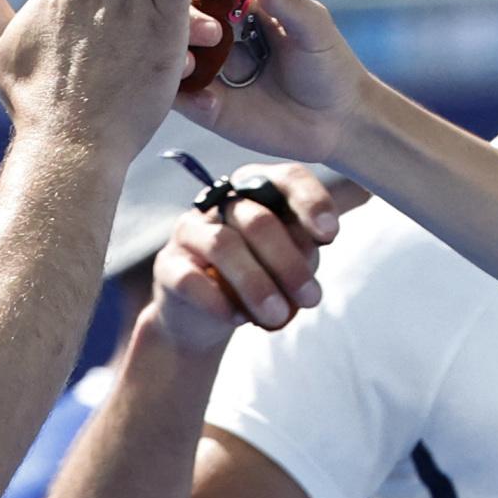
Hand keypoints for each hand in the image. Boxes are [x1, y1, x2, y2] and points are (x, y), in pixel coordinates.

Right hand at [150, 164, 368, 353]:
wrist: (207, 318)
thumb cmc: (259, 278)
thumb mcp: (288, 261)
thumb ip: (306, 246)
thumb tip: (324, 235)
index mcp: (258, 190)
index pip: (287, 178)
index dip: (311, 202)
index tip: (330, 236)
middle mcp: (221, 202)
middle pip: (257, 218)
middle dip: (289, 263)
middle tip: (311, 300)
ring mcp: (189, 231)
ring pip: (225, 246)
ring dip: (258, 286)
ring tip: (278, 318)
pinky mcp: (167, 266)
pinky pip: (190, 278)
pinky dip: (219, 301)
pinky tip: (238, 319)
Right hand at [170, 0, 372, 168]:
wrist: (336, 122)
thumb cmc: (328, 65)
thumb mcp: (315, 30)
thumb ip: (289, 4)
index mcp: (238, 1)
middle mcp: (214, 28)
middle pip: (175, 8)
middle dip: (184, 15)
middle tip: (211, 33)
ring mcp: (206, 66)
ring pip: (169, 50)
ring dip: (173, 53)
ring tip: (193, 66)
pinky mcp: (203, 103)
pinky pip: (178, 95)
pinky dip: (182, 94)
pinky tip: (208, 102)